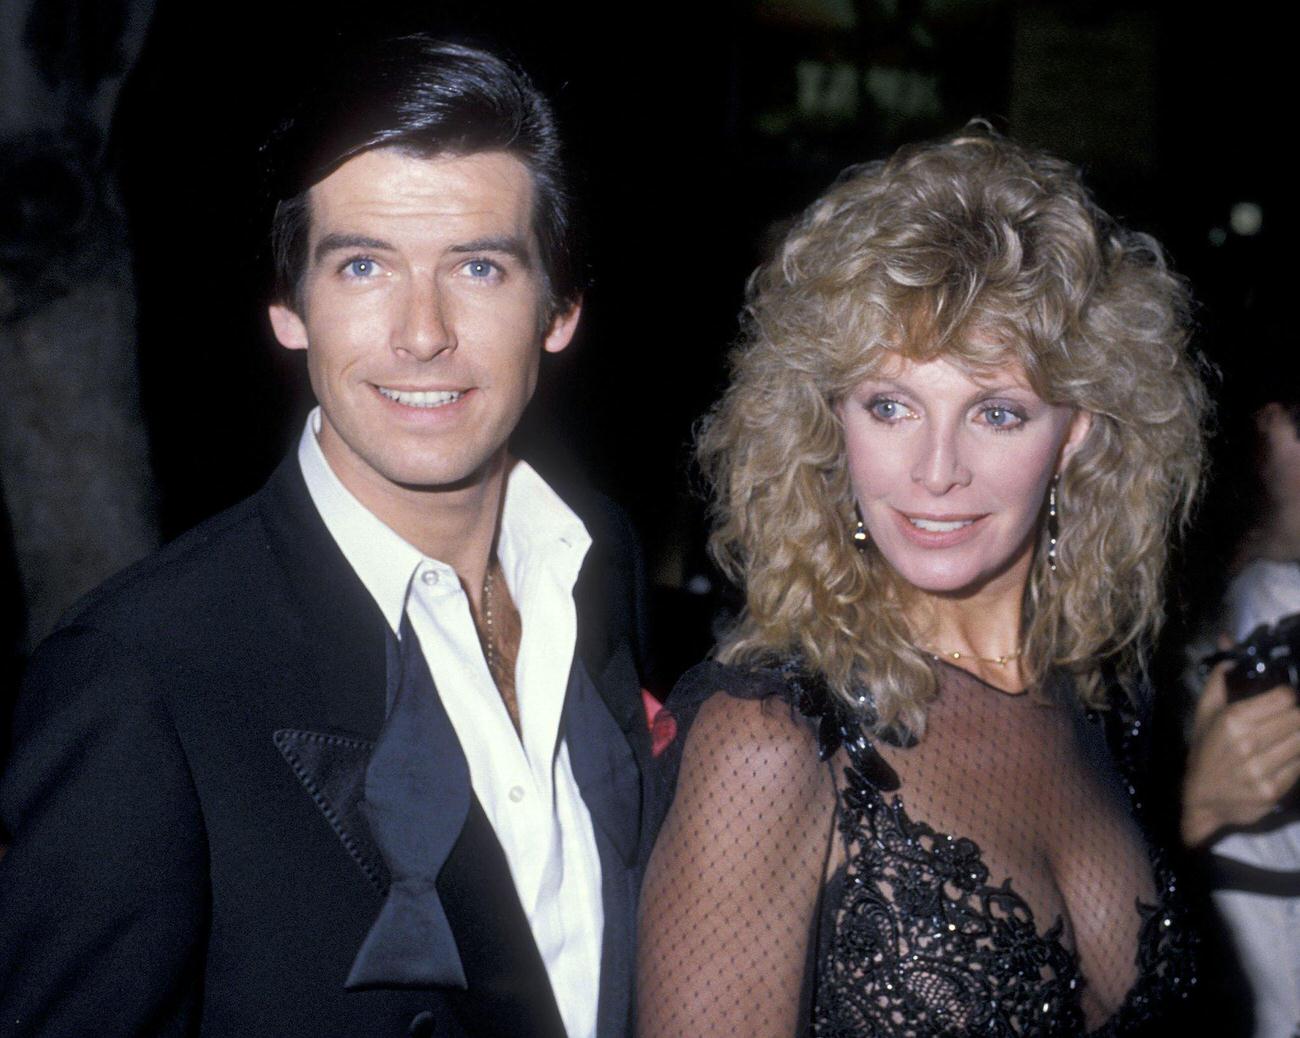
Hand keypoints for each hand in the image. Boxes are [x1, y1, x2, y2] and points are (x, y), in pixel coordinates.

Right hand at [1181, 660, 1299, 845]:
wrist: (1200, 799)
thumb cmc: (1205, 751)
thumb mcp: (1205, 713)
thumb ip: (1219, 679)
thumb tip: (1228, 645)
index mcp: (1232, 720)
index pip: (1284, 697)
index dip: (1289, 695)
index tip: (1285, 698)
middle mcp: (1247, 743)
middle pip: (1298, 718)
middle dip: (1297, 715)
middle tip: (1288, 717)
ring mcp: (1260, 769)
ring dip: (1299, 736)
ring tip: (1287, 734)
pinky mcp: (1272, 791)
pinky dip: (1298, 758)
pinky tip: (1286, 754)